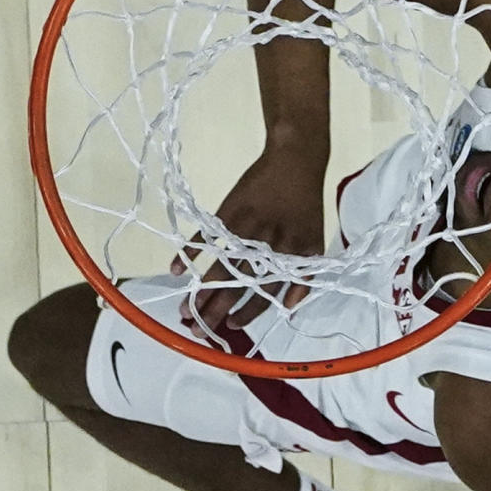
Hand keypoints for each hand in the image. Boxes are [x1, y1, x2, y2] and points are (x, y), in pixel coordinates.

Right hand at [171, 146, 323, 336]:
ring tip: (183, 309)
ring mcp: (246, 228)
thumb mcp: (315, 241)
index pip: (267, 293)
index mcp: (292, 255)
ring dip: (199, 290)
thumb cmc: (305, 206)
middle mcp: (268, 245)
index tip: (230, 326)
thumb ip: (304, 276)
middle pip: (238, 286)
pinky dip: (188, 253)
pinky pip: (205, 238)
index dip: (248, 313)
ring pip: (219, 267)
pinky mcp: (229, 211)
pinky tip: (175, 271)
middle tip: (196, 329)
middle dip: (215, 311)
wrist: (295, 161)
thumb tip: (289, 309)